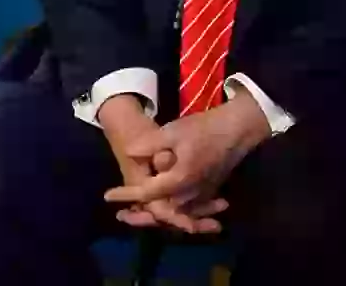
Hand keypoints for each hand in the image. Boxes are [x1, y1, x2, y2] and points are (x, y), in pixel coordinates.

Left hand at [99, 95, 227, 234]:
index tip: (108, 196)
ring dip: (158, 216)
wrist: (237, 130)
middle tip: (122, 216)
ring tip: (138, 216)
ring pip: (176, 212)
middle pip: (161, 211)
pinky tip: (165, 209)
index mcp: (179, 180)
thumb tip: (128, 152)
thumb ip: (149, 145)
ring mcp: (202, 195)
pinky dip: (177, 213)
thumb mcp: (172, 132)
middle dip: (141, 215)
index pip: (147, 192)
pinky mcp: (209, 192)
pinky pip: (189, 208)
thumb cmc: (203, 129)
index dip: (126, 194)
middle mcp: (191, 194)